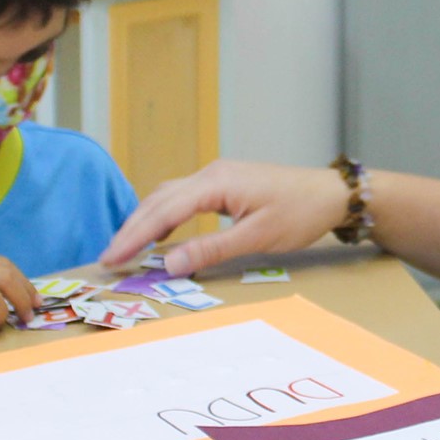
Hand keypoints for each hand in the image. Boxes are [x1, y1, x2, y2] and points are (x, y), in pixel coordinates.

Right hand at [99, 160, 351, 275]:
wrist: (332, 193)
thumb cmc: (300, 213)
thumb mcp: (257, 236)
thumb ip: (212, 249)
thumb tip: (170, 265)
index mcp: (217, 183)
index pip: (164, 211)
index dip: (134, 236)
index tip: (111, 258)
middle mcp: (211, 173)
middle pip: (159, 200)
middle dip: (131, 229)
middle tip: (107, 258)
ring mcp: (217, 176)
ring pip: (168, 196)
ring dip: (145, 220)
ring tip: (125, 248)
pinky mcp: (225, 184)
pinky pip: (183, 197)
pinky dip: (165, 215)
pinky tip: (159, 233)